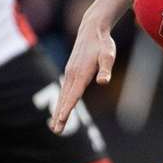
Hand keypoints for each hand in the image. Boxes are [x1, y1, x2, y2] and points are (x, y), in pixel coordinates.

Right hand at [50, 10, 116, 132]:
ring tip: (55, 126)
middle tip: (56, 131)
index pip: (74, 95)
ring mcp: (69, 73)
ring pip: (63, 96)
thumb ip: (106, 69)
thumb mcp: (108, 55)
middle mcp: (72, 75)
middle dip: (60, 115)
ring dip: (58, 111)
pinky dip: (61, 102)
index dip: (68, 108)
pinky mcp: (70, 72)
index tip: (62, 120)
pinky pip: (64, 90)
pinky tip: (59, 110)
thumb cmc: (103, 44)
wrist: (92, 30)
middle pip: (65, 99)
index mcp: (81, 74)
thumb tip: (104, 82)